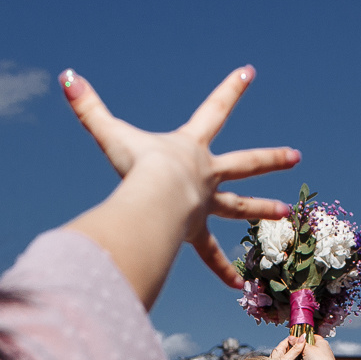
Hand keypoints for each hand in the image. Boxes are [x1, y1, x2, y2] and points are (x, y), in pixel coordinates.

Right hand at [63, 66, 299, 286]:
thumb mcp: (110, 131)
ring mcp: (205, 203)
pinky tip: (238, 287)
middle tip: (295, 156)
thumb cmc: (136, 164)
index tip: (249, 72)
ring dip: (263, 208)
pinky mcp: (197, 231)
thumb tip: (65, 76)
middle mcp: (205, 174)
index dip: (230, 89)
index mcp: (190, 146)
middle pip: (245, 162)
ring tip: (285, 213)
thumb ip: (87, 106)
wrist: (157, 197)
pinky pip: (212, 254)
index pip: (214, 109)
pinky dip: (222, 270)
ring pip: (241, 205)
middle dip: (269, 158)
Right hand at [273, 333, 360, 359]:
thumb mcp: (306, 350)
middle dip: (300, 351)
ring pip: (308, 358)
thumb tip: (289, 337)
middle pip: (307, 347)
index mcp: (321, 341)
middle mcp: (324, 349)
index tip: (290, 343)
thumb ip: (298, 344)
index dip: (298, 339)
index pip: (307, 336)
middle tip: (291, 354)